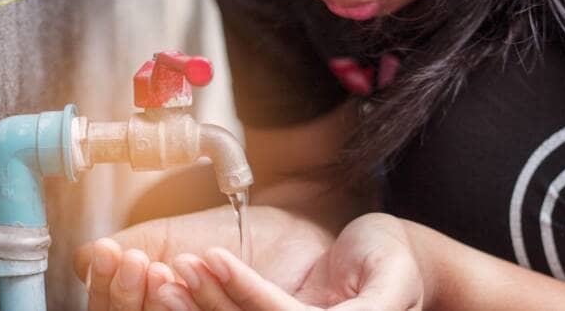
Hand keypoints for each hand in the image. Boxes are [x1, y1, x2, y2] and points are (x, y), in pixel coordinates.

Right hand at [73, 204, 334, 310]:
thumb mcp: (178, 238)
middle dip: (131, 300)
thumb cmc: (239, 237)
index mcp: (173, 308)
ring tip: (158, 262)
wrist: (299, 224)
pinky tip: (209, 260)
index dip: (111, 294)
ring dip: (170, 300)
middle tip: (129, 260)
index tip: (106, 256)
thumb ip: (139, 246)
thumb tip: (85, 260)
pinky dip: (225, 291)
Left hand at [170, 213, 426, 310]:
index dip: (246, 290)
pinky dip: (210, 307)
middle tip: (175, 270)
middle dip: (210, 303)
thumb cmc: (394, 259)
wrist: (396, 263)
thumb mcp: (393, 277)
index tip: (211, 258)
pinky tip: (181, 288)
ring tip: (168, 278)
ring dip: (199, 308)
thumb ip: (376, 304)